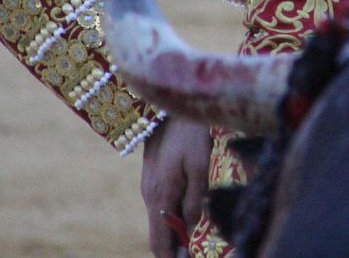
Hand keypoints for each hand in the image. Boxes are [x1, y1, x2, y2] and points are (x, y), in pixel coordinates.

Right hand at [141, 114, 213, 257]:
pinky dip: (171, 217)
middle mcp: (150, 195)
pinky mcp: (152, 176)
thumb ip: (196, 198)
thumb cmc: (189, 133)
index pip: (160, 241)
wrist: (167, 106)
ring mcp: (148, 185)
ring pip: (159, 219)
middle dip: (172, 249)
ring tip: (191, 243)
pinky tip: (187, 217)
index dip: (171, 257)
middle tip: (190, 255)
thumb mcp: (199, 164)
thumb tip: (192, 226)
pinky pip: (161, 205)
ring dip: (173, 233)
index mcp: (161, 196)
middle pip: (157, 234)